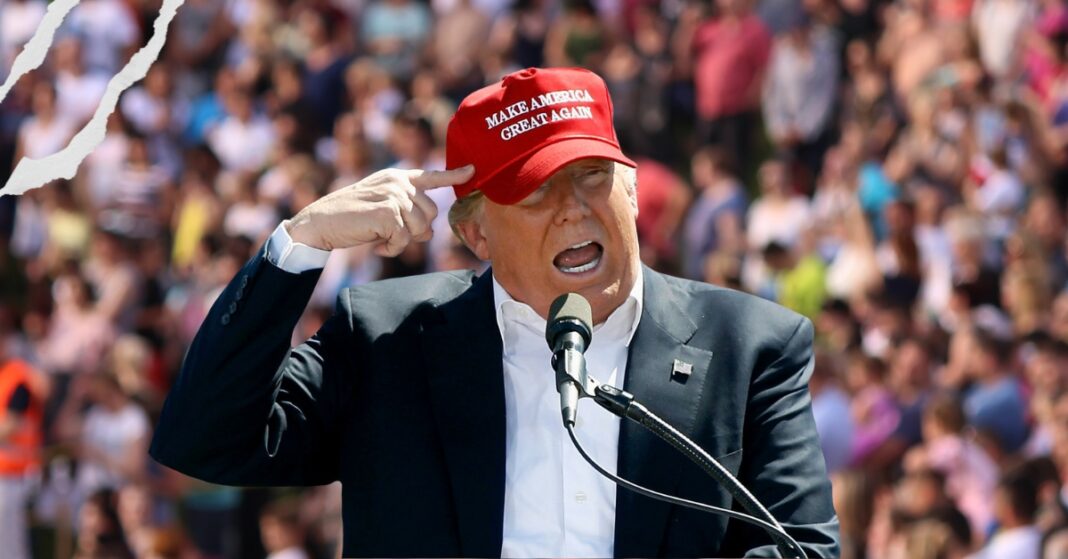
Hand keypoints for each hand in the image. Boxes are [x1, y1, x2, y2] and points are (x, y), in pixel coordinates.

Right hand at [286, 165, 474, 256]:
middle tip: (392, 234)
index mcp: (397, 177)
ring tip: (382, 239)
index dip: (453, 175)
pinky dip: (392, 249)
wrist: (320, 223)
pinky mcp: (387, 213)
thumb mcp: (382, 208)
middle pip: (431, 213)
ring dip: (403, 241)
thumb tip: (429, 231)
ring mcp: (393, 196)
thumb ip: (407, 213)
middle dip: (416, 230)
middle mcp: (398, 182)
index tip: (473, 170)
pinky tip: (378, 247)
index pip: (431, 176)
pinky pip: (404, 240)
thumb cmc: (351, 218)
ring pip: (420, 228)